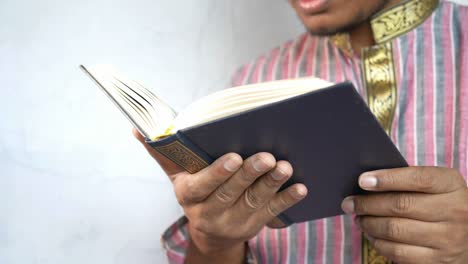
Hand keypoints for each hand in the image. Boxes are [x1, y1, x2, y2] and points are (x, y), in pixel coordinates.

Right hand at [133, 129, 306, 254]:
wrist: (210, 231)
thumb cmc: (195, 192)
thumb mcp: (176, 175)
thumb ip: (162, 153)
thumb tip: (136, 129)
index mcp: (190, 195)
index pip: (203, 186)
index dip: (218, 173)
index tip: (233, 157)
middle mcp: (210, 212)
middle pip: (231, 193)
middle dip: (249, 175)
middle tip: (266, 156)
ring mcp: (235, 221)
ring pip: (254, 202)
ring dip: (271, 185)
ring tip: (285, 167)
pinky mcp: (255, 224)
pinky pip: (272, 213)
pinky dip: (286, 200)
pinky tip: (300, 188)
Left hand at [341, 167, 467, 263]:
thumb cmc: (442, 204)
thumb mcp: (436, 186)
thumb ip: (408, 181)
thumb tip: (366, 182)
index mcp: (451, 185)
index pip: (418, 178)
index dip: (387, 179)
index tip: (362, 181)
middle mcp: (455, 211)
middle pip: (400, 205)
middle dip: (367, 204)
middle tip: (349, 203)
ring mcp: (448, 239)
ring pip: (394, 230)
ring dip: (369, 224)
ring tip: (360, 218)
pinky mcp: (438, 261)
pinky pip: (397, 252)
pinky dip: (378, 242)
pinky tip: (372, 235)